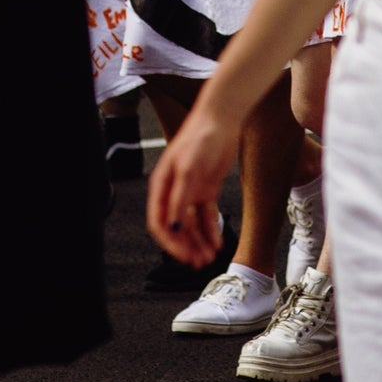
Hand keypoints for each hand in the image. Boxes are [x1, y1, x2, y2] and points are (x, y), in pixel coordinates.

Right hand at [145, 99, 242, 265]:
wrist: (222, 120)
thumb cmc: (200, 137)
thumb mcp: (189, 170)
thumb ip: (180, 199)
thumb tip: (174, 226)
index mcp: (162, 186)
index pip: (159, 222)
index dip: (170, 242)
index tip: (183, 255)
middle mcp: (174, 191)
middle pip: (176, 227)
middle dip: (185, 246)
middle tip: (198, 261)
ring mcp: (190, 191)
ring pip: (191, 225)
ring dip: (198, 242)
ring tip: (208, 256)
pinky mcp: (207, 189)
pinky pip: (207, 216)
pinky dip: (211, 230)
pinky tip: (217, 242)